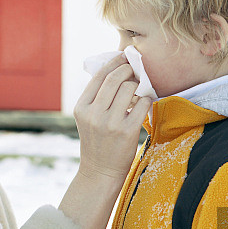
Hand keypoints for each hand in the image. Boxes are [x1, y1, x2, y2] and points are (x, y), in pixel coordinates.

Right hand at [73, 54, 152, 182]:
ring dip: (138, 85)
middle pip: (115, 79)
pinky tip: (144, 104)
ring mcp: (110, 123)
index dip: (113, 62)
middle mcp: (93, 114)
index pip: (98, 76)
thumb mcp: (87, 118)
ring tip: (138, 90)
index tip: (123, 56)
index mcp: (81, 107)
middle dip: (128, 70)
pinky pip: (142, 104)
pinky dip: (146, 100)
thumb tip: (114, 69)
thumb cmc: (97, 141)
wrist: (100, 171)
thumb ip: (96, 97)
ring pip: (129, 89)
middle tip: (135, 69)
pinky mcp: (126, 131)